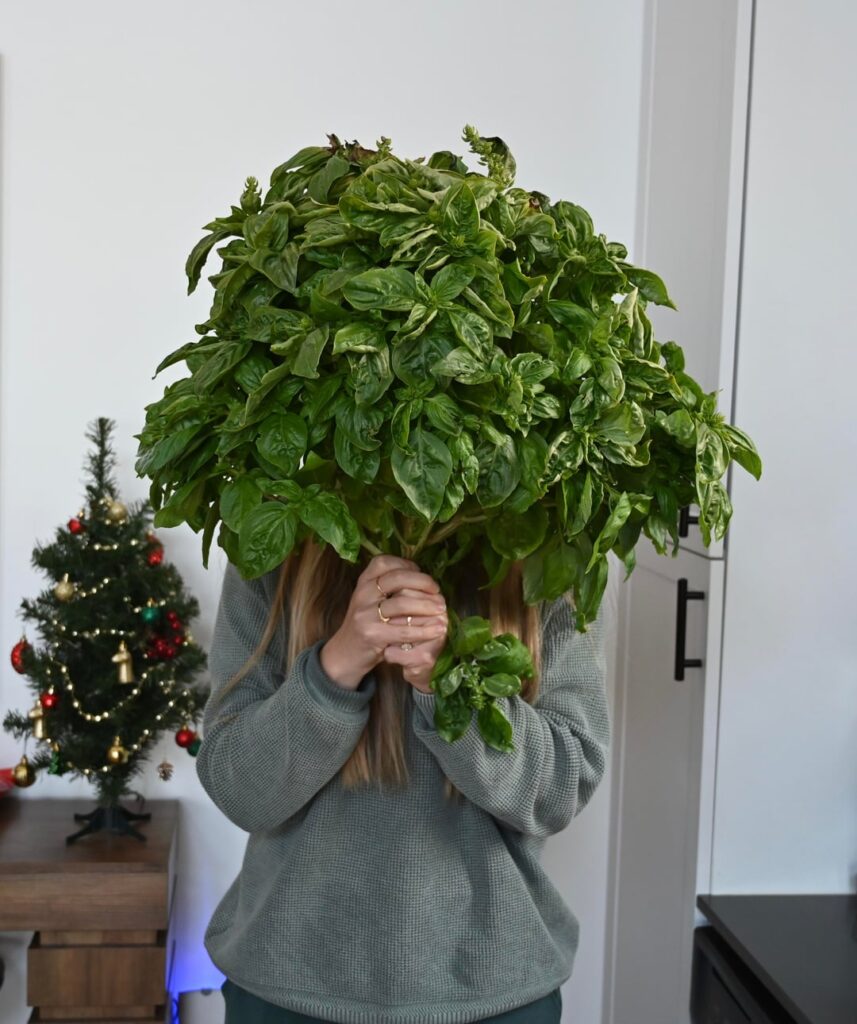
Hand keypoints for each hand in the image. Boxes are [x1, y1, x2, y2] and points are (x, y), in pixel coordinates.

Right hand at [319, 554, 447, 688]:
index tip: (423, 575)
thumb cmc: (368, 623)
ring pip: (402, 603)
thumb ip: (389, 587)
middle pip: (397, 578)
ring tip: (442, 610)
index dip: (408, 566)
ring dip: (427, 606)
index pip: (386, 562)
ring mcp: (365, 614)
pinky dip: (424, 630)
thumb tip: (421, 576)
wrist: (347, 653)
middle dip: (423, 582)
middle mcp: (362, 594)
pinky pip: (403, 630)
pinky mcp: (372, 634)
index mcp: (363, 582)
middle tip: (438, 592)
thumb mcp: (372, 599)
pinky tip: (438, 630)